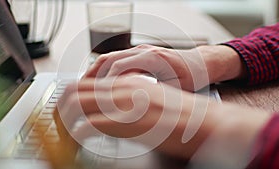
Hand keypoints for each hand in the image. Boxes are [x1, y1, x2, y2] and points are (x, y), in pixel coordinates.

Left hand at [55, 76, 269, 161]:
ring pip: (76, 105)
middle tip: (58, 123)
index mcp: (127, 82)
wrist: (204, 123)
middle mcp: (121, 89)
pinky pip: (89, 126)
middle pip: (74, 90)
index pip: (85, 82)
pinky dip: (78, 133)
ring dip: (65, 120)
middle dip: (60, 107)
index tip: (65, 110)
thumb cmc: (179, 114)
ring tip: (65, 133)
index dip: (69, 96)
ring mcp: (123, 105)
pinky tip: (80, 140)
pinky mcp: (127, 124)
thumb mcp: (148, 99)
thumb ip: (126, 102)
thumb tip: (106, 111)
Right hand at [85, 44, 245, 90]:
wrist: (200, 64)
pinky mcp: (138, 55)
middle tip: (79, 92)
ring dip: (94, 72)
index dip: (104, 84)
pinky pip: (115, 59)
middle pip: (108, 60)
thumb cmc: (192, 77)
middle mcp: (143, 51)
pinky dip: (103, 70)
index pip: (118, 69)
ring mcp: (139, 51)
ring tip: (83, 86)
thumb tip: (134, 107)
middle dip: (91, 76)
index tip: (95, 99)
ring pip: (109, 58)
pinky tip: (99, 81)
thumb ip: (153, 95)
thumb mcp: (175, 90)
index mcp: (152, 59)